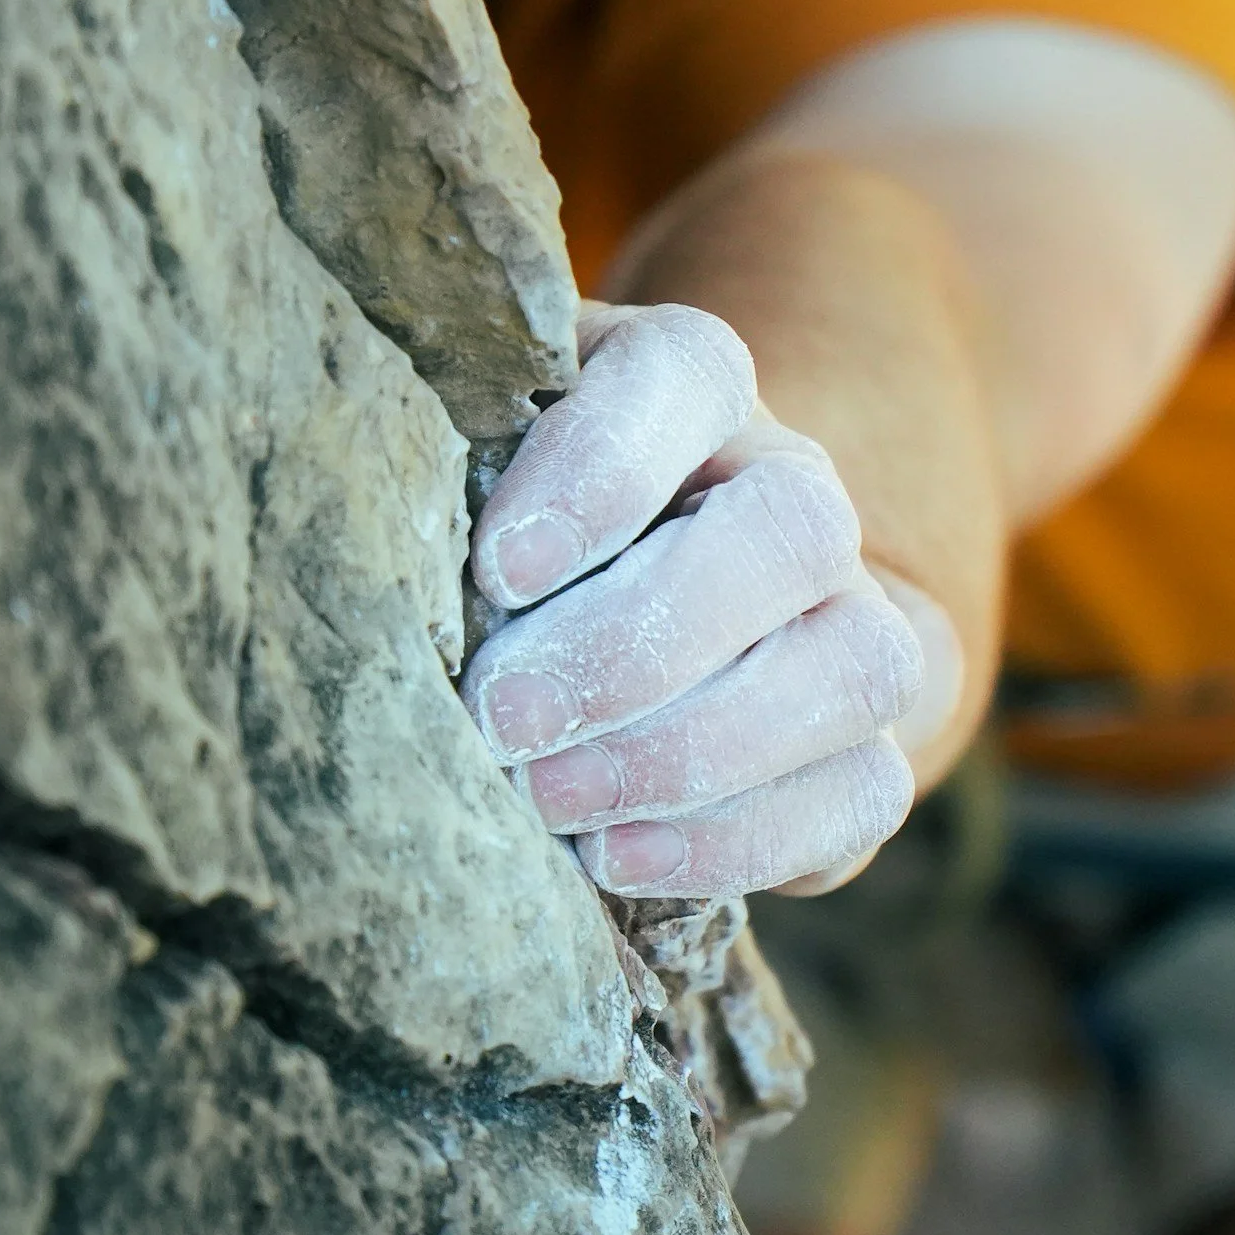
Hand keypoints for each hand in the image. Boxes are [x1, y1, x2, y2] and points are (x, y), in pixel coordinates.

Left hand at [462, 303, 923, 896]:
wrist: (652, 620)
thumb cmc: (513, 536)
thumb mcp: (468, 472)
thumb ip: (440, 487)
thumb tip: (362, 573)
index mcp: (693, 386)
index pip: (683, 376)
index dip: (601, 470)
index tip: (498, 570)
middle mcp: (795, 488)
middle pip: (790, 529)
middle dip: (639, 642)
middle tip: (505, 720)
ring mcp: (855, 616)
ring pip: (855, 667)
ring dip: (692, 752)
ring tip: (551, 801)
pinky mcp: (871, 747)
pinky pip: (861, 793)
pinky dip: (739, 840)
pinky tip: (616, 858)